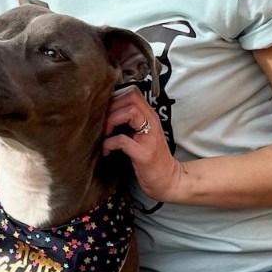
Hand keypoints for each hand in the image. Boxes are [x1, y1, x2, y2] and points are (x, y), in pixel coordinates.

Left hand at [103, 87, 183, 202]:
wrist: (168, 180)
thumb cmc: (151, 158)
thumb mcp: (142, 134)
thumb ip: (130, 121)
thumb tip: (106, 111)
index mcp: (150, 116)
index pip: (133, 91)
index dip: (115, 96)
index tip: (106, 111)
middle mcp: (152, 123)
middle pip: (131, 97)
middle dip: (111, 106)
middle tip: (102, 121)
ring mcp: (149, 138)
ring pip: (129, 112)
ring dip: (111, 120)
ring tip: (105, 133)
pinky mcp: (143, 154)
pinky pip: (122, 141)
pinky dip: (109, 143)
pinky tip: (106, 151)